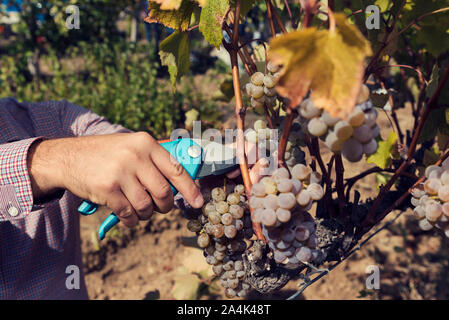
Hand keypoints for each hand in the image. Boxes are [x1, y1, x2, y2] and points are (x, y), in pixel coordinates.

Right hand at [27, 132, 203, 226]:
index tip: (198, 202)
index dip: (190, 189)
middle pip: (164, 192)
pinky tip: (127, 216)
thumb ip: (154, 160)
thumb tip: (182, 182)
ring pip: (146, 205)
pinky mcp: (107, 189)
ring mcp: (120, 172)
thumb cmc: (105, 154)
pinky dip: (131, 220)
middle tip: (159, 208)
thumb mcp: (131, 146)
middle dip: (164, 206)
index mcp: (146, 143)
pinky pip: (129, 213)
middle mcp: (135, 155)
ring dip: (145, 214)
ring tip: (139, 209)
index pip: (177, 169)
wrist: (67, 157)